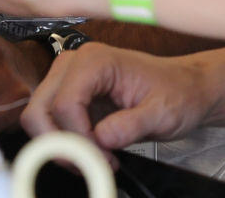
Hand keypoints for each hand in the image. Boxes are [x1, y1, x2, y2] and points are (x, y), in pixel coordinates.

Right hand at [24, 45, 214, 149]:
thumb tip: (102, 138)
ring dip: (61, 146)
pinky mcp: (70, 94)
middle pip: (39, 111)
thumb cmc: (177, 92)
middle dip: (62, 145)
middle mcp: (75, 63)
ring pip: (38, 118)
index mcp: (96, 60)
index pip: (65, 105)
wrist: (185, 88)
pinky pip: (51, 123)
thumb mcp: (163, 112)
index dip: (79, 139)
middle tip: (92, 163)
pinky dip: (65, 143)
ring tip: (96, 158)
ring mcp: (68, 78)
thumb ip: (132, 125)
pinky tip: (93, 150)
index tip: (104, 158)